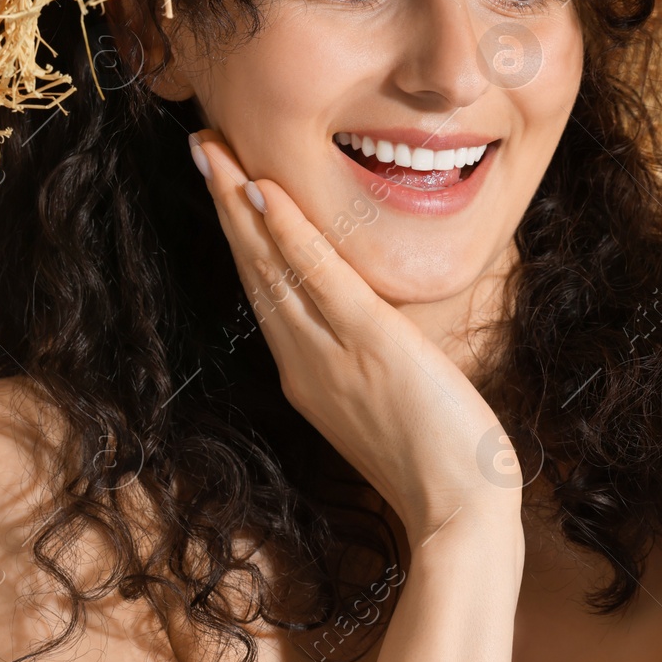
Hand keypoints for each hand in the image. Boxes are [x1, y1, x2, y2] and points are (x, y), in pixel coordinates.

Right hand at [189, 129, 520, 539]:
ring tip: (214, 151)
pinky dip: (290, 236)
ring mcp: (331, 356)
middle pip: (256, 272)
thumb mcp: (391, 407)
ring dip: (242, 204)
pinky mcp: (370, 346)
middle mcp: (307, 365)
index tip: (228, 188)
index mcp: (310, 378)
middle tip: (202, 147)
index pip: (269, 294)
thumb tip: (373, 334)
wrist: (459, 514)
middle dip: (227, 206)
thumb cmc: (440, 468)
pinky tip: (265, 193)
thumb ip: (369, 368)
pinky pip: (320, 281)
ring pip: (273, 268)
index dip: (244, 239)